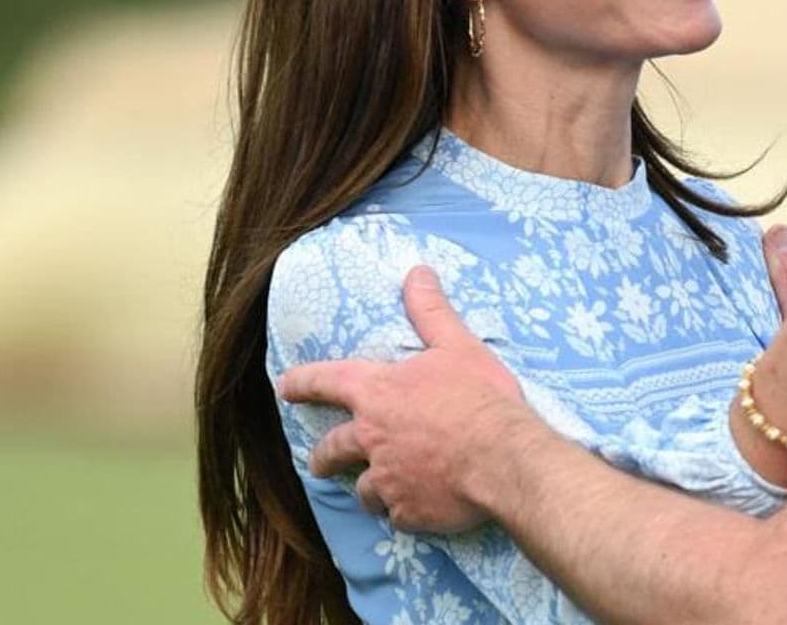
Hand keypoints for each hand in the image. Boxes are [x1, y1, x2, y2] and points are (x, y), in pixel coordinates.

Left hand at [275, 266, 540, 532]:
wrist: (503, 457)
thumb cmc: (479, 398)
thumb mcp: (457, 346)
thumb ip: (431, 312)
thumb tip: (416, 271)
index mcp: (378, 393)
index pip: (327, 382)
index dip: (302, 382)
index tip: (283, 387)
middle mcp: (371, 438)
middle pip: (333, 449)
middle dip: (323, 456)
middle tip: (319, 463)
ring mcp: (386, 478)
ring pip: (363, 489)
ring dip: (368, 488)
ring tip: (378, 492)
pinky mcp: (407, 511)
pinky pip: (396, 514)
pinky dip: (403, 510)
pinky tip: (417, 507)